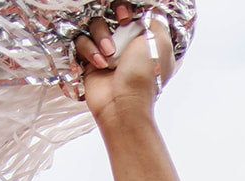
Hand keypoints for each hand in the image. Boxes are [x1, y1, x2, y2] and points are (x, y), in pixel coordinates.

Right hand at [76, 4, 175, 123]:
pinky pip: (82, 42)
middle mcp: (126, 45)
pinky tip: (100, 64)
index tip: (126, 17)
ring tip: (109, 55)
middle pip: (109, 16)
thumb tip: (148, 14)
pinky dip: (90, 50)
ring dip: (101, 37)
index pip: (131, 13)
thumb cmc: (143, 76)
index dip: (126, 10)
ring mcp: (107, 53)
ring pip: (94, 26)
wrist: (123, 105)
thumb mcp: (161, 43)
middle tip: (118, 26)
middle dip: (112, 21)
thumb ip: (157, 23)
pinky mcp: (90, 61)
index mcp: (144, 40)